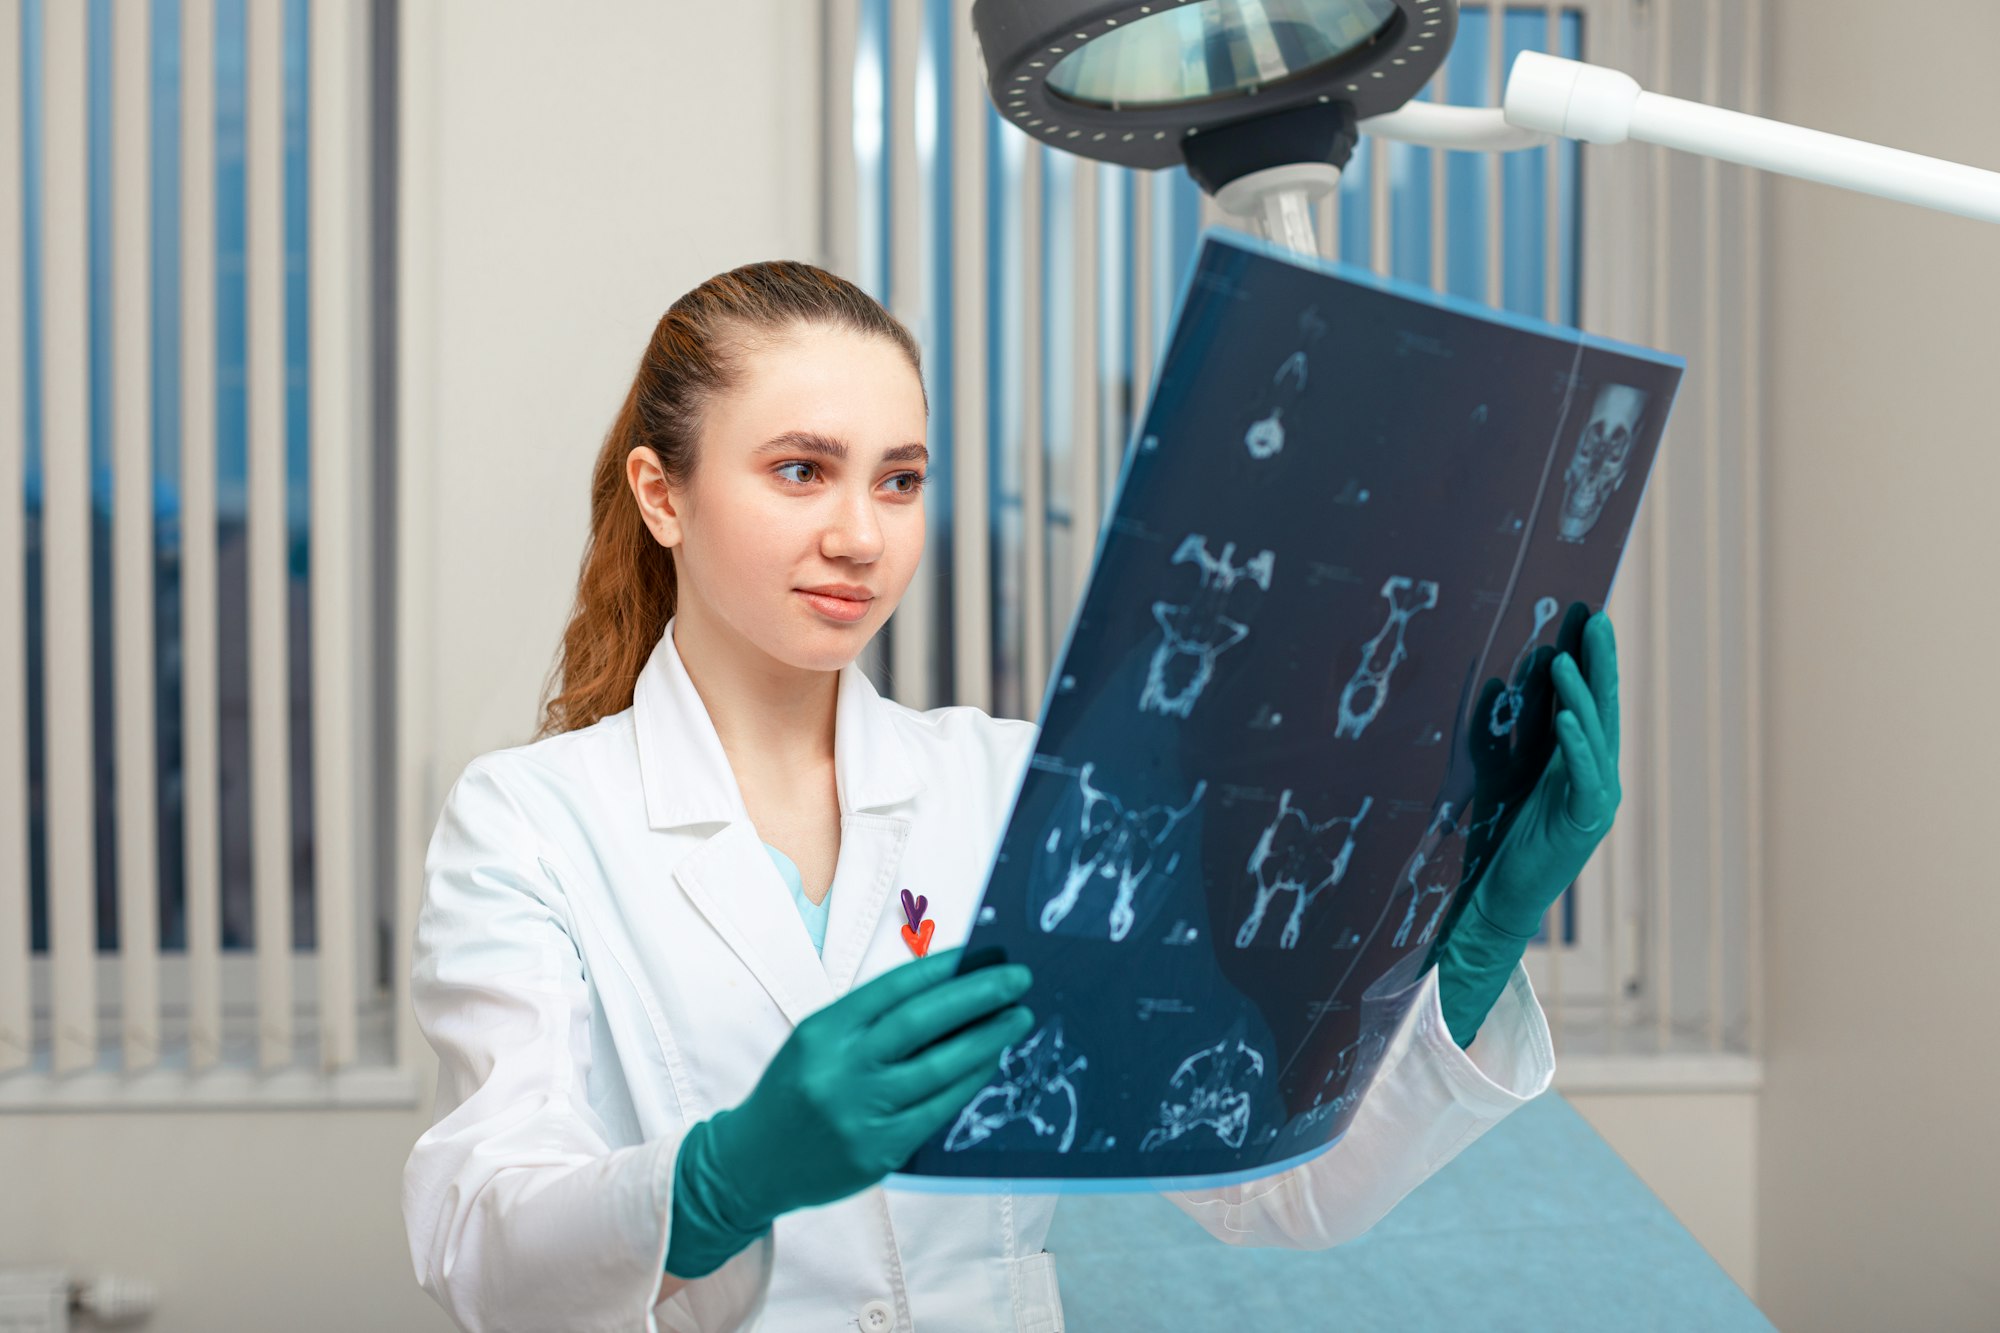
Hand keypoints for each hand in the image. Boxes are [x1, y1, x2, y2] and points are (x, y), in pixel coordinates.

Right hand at [665, 947, 1033, 1277]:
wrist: (752, 1163)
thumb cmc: (796, 1090)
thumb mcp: (818, 1041)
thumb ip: (872, 1019)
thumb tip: (949, 989)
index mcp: (823, 1031)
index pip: (893, 989)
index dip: (943, 968)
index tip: (983, 952)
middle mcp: (840, 1069)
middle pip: (920, 1023)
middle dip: (977, 995)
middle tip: (1018, 978)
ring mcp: (860, 1113)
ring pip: (938, 1068)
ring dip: (986, 1039)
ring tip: (1017, 1018)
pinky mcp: (878, 1151)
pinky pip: (937, 1110)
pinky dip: (969, 1082)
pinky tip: (990, 1062)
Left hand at [1476, 607, 1621, 935]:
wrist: (1506, 895)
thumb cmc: (1506, 836)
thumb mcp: (1509, 776)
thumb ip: (1512, 736)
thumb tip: (1495, 685)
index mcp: (1582, 762)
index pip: (1592, 703)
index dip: (1593, 663)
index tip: (1590, 620)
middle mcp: (1597, 775)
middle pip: (1603, 710)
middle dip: (1600, 664)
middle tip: (1598, 621)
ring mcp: (1597, 799)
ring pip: (1594, 737)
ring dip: (1580, 696)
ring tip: (1566, 659)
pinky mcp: (1585, 823)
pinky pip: (1584, 777)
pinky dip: (1576, 746)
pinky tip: (1566, 719)